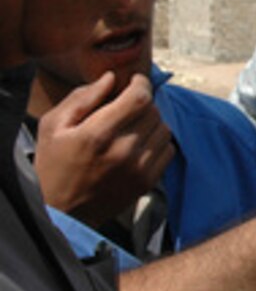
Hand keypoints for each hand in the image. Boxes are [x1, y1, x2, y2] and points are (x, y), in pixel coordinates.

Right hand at [35, 72, 175, 226]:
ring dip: (150, 122)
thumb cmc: (53, 164)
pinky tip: (138, 145)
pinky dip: (157, 142)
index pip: (139, 98)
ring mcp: (138, 168)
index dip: (140, 83)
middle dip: (141, 102)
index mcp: (96, 134)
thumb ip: (82, 98)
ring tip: (131, 127)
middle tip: (125, 107)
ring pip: (163, 128)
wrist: (62, 212)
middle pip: (152, 110)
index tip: (134, 81)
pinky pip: (168, 149)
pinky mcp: (148, 182)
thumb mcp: (53, 126)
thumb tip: (111, 78)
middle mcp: (122, 151)